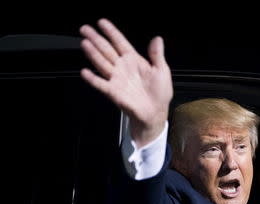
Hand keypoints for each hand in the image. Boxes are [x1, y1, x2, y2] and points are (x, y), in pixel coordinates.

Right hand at [80, 18, 172, 147]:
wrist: (156, 112)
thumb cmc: (159, 93)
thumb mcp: (162, 71)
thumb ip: (157, 55)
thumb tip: (158, 39)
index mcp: (134, 60)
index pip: (120, 42)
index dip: (111, 32)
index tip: (101, 22)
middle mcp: (123, 67)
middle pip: (106, 50)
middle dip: (96, 39)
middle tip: (85, 29)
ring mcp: (117, 79)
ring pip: (101, 63)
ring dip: (93, 53)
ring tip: (85, 43)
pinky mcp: (114, 92)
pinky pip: (101, 84)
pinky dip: (93, 79)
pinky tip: (85, 72)